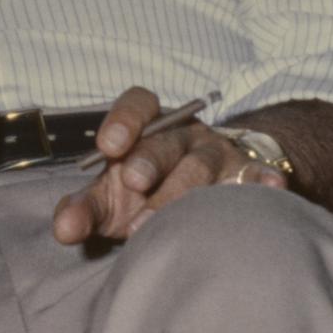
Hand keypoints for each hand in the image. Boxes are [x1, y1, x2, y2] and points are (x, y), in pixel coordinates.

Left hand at [50, 87, 284, 243]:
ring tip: (172, 222)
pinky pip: (257, 174)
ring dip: (187, 189)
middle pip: (167, 140)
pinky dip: (263, 180)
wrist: (203, 200)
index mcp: (147, 128)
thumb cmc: (146, 196)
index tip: (108, 146)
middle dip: (149, 160)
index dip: (123, 119)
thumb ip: (84, 210)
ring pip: (204, 163)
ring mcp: (217, 154)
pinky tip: (270, 187)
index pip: (137, 103)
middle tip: (135, 185)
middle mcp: (182, 135)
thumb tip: (63, 229)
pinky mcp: (248, 176)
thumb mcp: (112, 200)